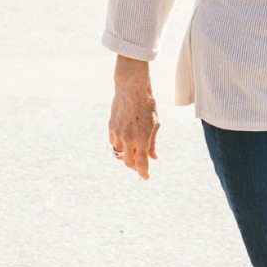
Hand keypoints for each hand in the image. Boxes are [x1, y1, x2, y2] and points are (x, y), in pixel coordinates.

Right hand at [109, 55, 158, 177]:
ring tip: (132, 152)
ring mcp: (118, 133)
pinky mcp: (111, 127)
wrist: (131, 88)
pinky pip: (113, 142)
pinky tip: (125, 141)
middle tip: (140, 166)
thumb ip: (153, 143)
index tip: (146, 177)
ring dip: (126, 156)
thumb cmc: (147, 105)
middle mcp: (128, 138)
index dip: (144, 173)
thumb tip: (154, 157)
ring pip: (119, 153)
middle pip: (128, 162)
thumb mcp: (155, 125)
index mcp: (142, 138)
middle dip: (135, 167)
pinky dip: (119, 145)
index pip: (141, 163)